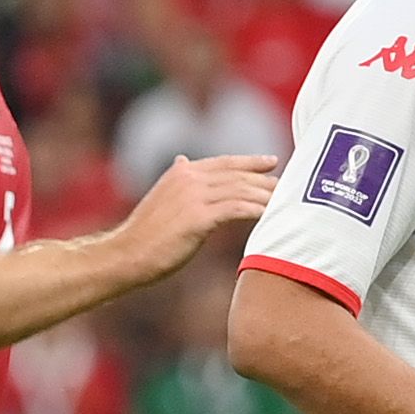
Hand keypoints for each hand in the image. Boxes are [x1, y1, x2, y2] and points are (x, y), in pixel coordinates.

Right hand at [116, 152, 283, 284]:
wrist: (127, 254)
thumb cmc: (146, 233)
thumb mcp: (163, 197)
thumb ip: (178, 180)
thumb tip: (182, 160)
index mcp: (181, 172)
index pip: (224, 162)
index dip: (250, 161)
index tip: (271, 162)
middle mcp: (189, 178)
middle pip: (237, 175)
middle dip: (264, 180)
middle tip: (287, 186)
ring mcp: (193, 196)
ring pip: (240, 191)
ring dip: (265, 196)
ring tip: (285, 201)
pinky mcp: (197, 217)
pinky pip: (236, 209)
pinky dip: (256, 210)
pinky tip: (271, 216)